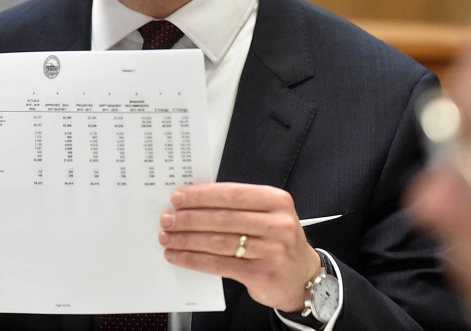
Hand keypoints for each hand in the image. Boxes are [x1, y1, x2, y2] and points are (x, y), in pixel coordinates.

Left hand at [159, 182, 321, 312]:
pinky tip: (179, 256)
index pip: (232, 194)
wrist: (303, 276)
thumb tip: (193, 202)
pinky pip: (220, 264)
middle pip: (223, 218)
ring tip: (168, 237)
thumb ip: (239, 207)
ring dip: (188, 239)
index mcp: (276, 201)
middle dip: (190, 218)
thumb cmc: (278, 241)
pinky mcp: (262, 273)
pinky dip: (195, 260)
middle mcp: (277, 224)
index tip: (178, 198)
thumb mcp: (269, 215)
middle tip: (168, 219)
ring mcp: (272, 250)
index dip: (202, 195)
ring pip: (219, 242)